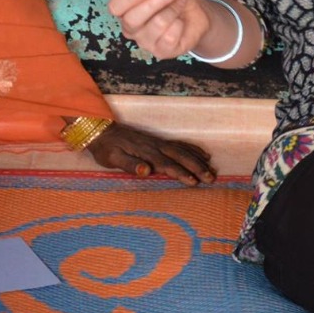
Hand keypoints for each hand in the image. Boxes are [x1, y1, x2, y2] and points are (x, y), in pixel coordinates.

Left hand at [86, 122, 215, 185]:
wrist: (101, 130)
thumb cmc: (106, 149)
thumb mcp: (113, 159)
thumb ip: (130, 165)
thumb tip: (146, 171)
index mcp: (146, 152)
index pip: (167, 164)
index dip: (181, 173)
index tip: (194, 182)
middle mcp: (155, 146)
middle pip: (180, 156)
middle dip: (196, 167)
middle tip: (211, 178)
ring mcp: (158, 142)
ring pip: (183, 150)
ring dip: (198, 160)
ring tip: (212, 170)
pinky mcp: (158, 141)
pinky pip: (180, 144)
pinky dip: (193, 149)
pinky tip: (203, 154)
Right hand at [108, 0, 211, 60]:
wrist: (194, 16)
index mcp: (125, 10)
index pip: (115, 6)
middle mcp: (131, 28)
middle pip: (132, 19)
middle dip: (153, 4)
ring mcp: (145, 42)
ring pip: (156, 24)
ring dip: (173, 10)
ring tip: (179, 4)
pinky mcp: (161, 52)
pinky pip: (170, 37)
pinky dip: (179, 25)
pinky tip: (181, 22)